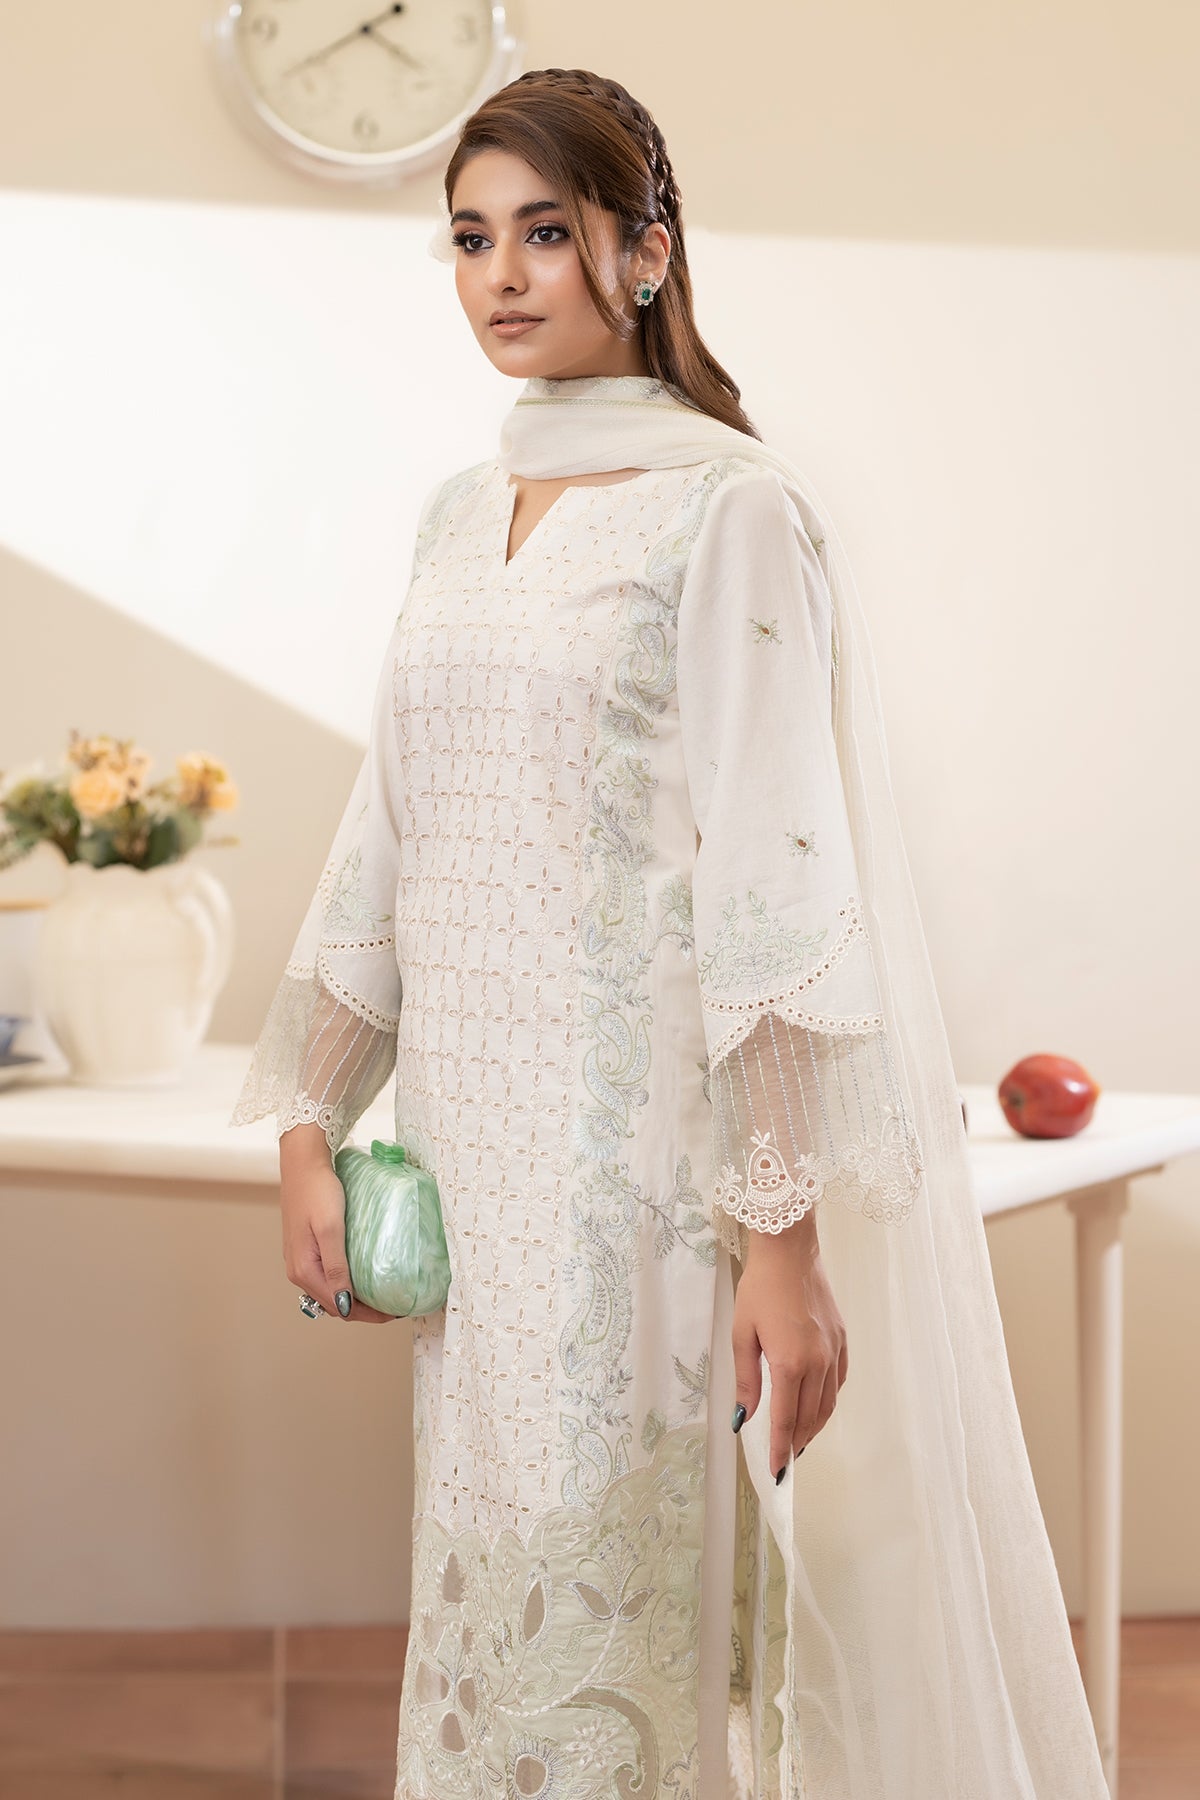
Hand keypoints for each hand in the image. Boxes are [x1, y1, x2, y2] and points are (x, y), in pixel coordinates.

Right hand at [279, 1124, 395, 1323]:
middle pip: (335, 1305)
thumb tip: (345, 1305)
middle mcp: (298, 1271)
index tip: (395, 1312)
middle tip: (395, 1305)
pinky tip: (363, 1275)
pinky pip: (327, 1277)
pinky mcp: (305, 1249)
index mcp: (304, 1271)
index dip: (369, 1315)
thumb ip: (337, 1268)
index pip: (340, 1308)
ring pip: (331, 1292)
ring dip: (356, 1298)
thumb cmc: (317, 1191)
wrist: (302, 1163)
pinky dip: (346, 1284)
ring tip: (383, 1293)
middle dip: (365, 1310)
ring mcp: (300, 1261)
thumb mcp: (331, 1229)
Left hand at [731, 1209, 846, 1480]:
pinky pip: (838, 1382)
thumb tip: (745, 1418)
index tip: (777, 1473)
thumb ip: (745, 1380)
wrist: (790, 1252)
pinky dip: (827, 1402)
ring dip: (814, 1428)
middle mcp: (818, 1363)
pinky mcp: (842, 1340)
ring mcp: (834, 1352)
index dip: (780, 1451)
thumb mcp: (741, 1334)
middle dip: (796, 1444)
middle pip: (809, 1418)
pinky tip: (816, 1407)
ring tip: (799, 1441)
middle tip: (785, 1461)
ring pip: (827, 1405)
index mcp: (790, 1364)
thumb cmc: (759, 1289)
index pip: (785, 1421)